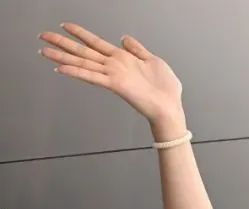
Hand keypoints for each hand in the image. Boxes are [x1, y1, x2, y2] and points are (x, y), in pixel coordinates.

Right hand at [40, 24, 184, 130]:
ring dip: (62, 56)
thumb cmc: (165, 89)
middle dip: (62, 43)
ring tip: (44, 50)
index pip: (96, 43)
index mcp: (122, 58)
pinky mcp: (116, 85)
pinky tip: (61, 68)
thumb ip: (137, 49)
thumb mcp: (153, 61)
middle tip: (43, 36)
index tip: (66, 26)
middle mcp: (114, 66)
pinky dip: (76, 72)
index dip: (81, 33)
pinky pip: (92, 76)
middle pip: (83, 51)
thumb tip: (124, 38)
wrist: (170, 107)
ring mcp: (113, 75)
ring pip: (83, 62)